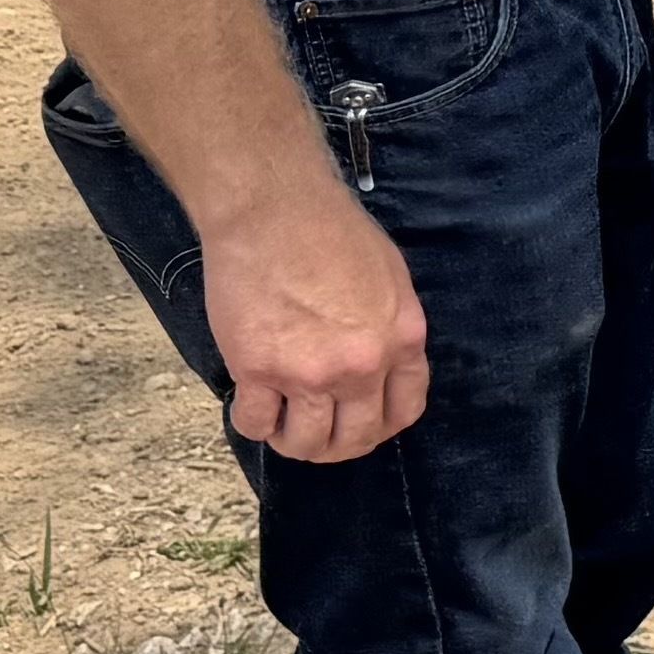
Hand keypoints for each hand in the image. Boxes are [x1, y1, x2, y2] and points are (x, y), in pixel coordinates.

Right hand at [195, 168, 431, 461]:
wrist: (275, 208)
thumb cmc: (330, 230)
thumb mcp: (388, 278)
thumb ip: (389, 328)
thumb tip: (380, 366)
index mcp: (402, 340)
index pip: (404, 410)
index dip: (379, 426)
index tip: (358, 424)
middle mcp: (363, 365)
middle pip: (355, 437)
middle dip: (335, 445)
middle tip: (314, 434)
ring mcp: (310, 372)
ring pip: (307, 442)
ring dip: (293, 442)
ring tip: (280, 425)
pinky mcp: (259, 369)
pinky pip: (255, 423)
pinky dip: (252, 423)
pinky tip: (250, 405)